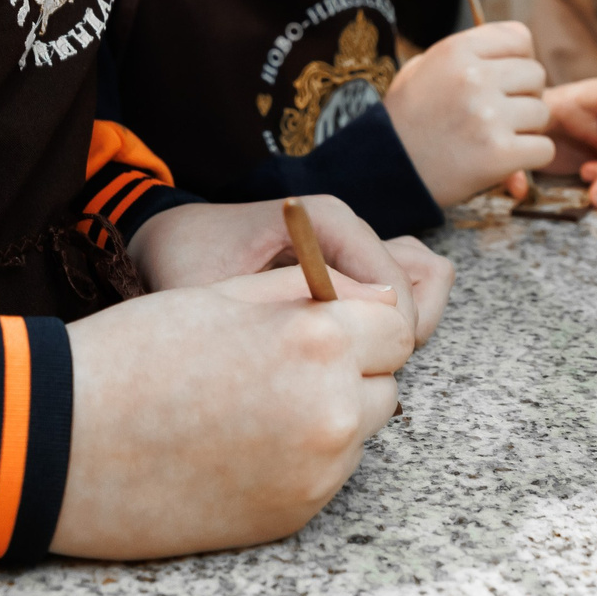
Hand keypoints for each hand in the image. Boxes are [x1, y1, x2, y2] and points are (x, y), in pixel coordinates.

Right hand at [51, 267, 415, 558]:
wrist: (60, 443)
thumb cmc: (133, 353)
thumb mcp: (223, 295)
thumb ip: (306, 293)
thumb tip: (370, 296)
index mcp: (318, 342)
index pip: (395, 327)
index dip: (359, 321)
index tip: (322, 325)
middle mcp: (332, 411)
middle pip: (384, 383)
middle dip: (348, 371)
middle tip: (273, 367)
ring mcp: (316, 473)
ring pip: (358, 432)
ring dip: (326, 416)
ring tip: (247, 408)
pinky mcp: (292, 517)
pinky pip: (325, 475)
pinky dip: (298, 460)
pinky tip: (235, 447)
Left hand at [126, 194, 451, 342]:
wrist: (171, 239)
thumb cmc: (185, 260)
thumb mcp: (212, 292)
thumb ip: (268, 311)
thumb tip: (337, 342)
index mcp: (327, 219)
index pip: (396, 287)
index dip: (385, 341)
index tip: (352, 375)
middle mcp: (351, 228)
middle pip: (424, 282)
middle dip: (400, 336)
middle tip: (353, 372)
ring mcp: (358, 246)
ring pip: (425, 283)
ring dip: (403, 329)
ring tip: (353, 362)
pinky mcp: (357, 265)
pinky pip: (405, 291)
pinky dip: (391, 326)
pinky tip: (343, 353)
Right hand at [382, 20, 554, 204]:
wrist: (383, 172)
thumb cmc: (404, 121)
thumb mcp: (421, 69)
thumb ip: (463, 54)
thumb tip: (512, 48)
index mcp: (456, 50)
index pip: (520, 37)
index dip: (519, 60)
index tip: (505, 80)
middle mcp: (474, 77)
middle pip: (536, 74)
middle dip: (524, 96)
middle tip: (501, 116)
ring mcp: (488, 116)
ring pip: (542, 113)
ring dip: (527, 129)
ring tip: (496, 139)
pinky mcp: (498, 154)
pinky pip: (544, 149)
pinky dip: (529, 159)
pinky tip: (505, 163)